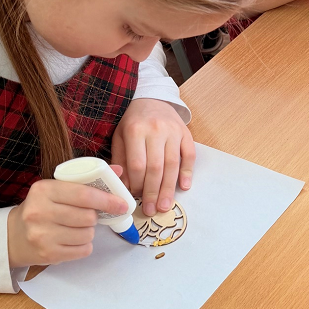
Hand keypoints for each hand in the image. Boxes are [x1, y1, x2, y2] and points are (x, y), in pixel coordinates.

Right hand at [7, 176, 129, 267]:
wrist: (14, 236)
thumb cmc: (42, 208)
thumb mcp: (57, 188)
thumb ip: (86, 180)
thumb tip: (118, 170)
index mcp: (44, 190)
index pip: (84, 194)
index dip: (107, 200)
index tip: (121, 204)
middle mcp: (40, 212)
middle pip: (88, 217)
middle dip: (93, 217)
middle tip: (86, 216)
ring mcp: (42, 235)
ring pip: (87, 234)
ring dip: (88, 231)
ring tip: (76, 228)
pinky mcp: (48, 254)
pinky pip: (83, 250)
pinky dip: (84, 245)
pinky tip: (72, 240)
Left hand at [111, 97, 194, 216]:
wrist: (151, 98)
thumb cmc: (132, 122)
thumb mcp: (119, 136)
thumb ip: (121, 160)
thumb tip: (124, 187)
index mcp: (135, 130)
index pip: (138, 164)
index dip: (137, 184)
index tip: (135, 198)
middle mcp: (156, 130)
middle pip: (156, 168)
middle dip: (153, 192)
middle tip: (151, 210)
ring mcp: (173, 131)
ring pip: (173, 164)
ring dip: (169, 188)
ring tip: (165, 206)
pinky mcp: (186, 133)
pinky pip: (189, 155)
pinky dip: (188, 172)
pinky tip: (184, 187)